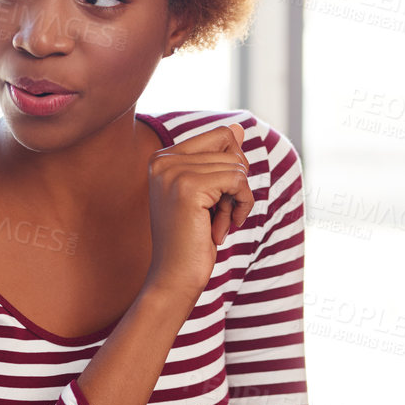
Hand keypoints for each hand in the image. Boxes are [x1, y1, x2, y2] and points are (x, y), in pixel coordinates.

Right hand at [142, 121, 252, 300]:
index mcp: (162, 157)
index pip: (220, 135)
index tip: (215, 199)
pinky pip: (238, 181)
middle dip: (234, 182)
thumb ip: (220, 158)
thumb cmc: (191, 239)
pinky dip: (242, 205)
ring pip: (237, 165)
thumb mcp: (209, 193)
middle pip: (230, 145)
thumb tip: (239, 127)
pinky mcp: (188, 187)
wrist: (174, 277)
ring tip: (214, 223)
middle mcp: (163, 159)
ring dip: (237, 198)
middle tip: (216, 213)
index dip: (231, 167)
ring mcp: (173, 172)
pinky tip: (224, 227)